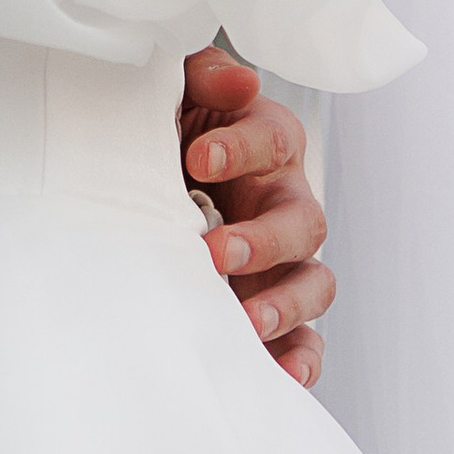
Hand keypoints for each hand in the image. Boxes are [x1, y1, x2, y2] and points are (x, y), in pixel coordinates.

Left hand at [180, 49, 331, 389]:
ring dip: (285, 303)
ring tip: (246, 323)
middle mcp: (284, 199)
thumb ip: (205, 76)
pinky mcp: (274, 304)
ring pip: (314, 282)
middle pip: (303, 221)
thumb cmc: (168, 125)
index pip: (273, 139)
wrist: (139, 175)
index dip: (242, 146)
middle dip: (263, 239)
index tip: (198, 157)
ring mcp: (285, 258)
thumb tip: (241, 84)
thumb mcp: (178, 89)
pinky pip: (306, 338)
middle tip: (215, 250)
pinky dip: (301, 358)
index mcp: (266, 142)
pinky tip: (281, 377)